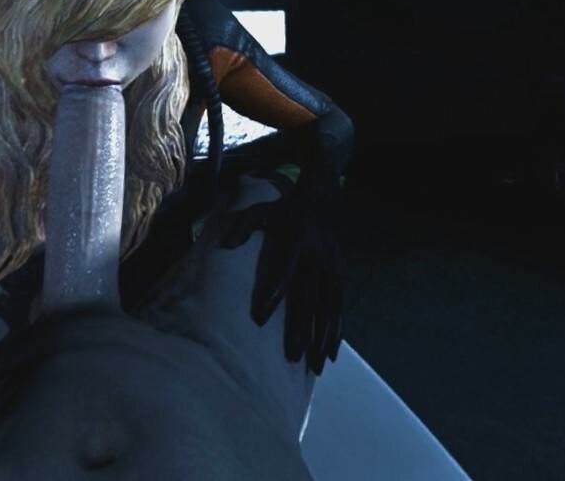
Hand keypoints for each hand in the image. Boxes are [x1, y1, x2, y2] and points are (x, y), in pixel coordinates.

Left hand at [218, 163, 343, 374]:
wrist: (323, 198)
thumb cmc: (284, 209)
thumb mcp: (261, 209)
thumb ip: (243, 226)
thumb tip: (224, 246)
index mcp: (295, 239)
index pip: (283, 268)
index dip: (273, 291)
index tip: (260, 317)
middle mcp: (317, 255)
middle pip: (308, 295)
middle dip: (302, 326)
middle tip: (292, 356)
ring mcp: (331, 267)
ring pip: (328, 306)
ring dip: (323, 336)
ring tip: (315, 365)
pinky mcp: (339, 274)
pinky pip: (339, 306)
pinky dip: (337, 330)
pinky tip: (332, 354)